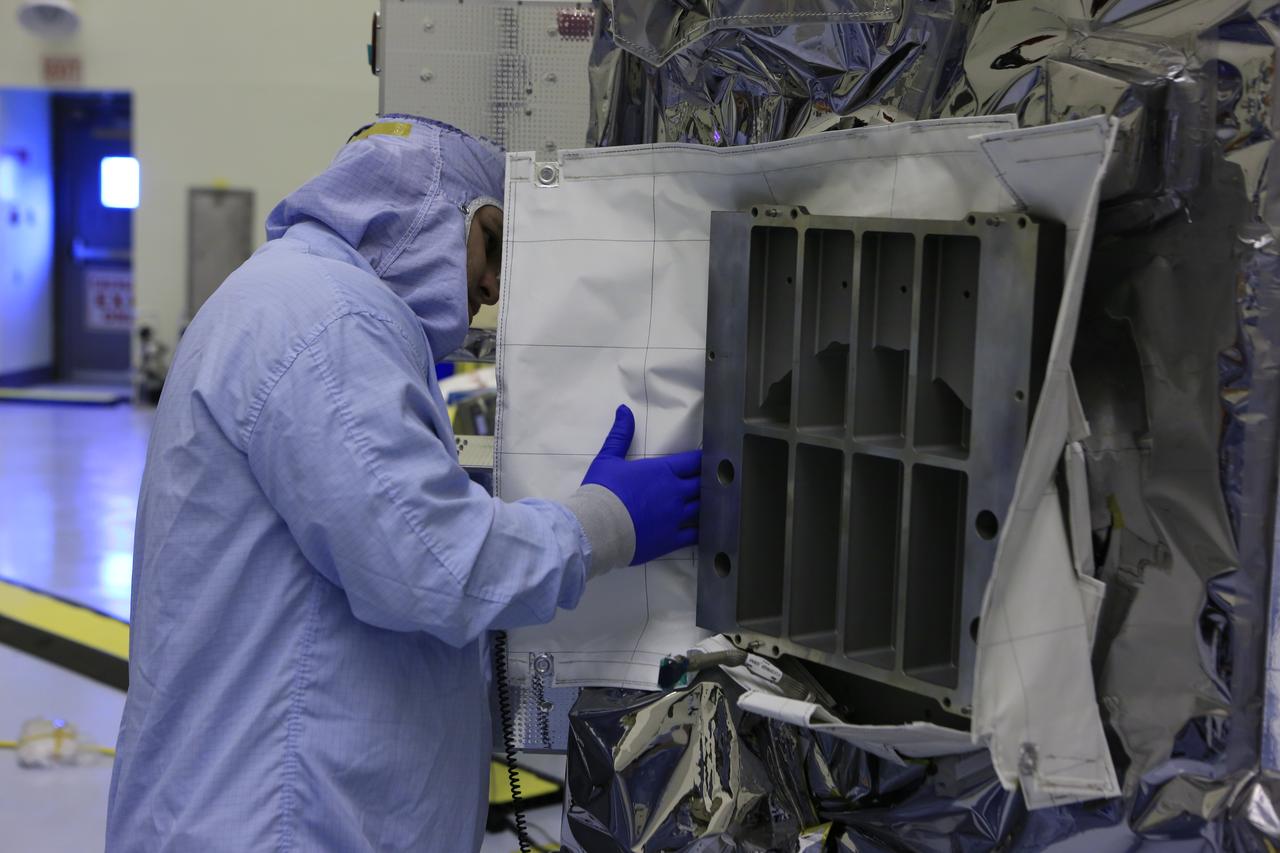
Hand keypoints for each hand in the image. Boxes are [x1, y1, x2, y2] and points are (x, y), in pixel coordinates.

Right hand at [581, 405, 700, 564]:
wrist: (596, 528)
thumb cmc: (602, 492)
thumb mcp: (608, 458)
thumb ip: (621, 434)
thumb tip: (623, 410)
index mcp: (663, 471)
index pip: (694, 460)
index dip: (704, 459)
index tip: (711, 458)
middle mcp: (675, 492)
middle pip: (703, 483)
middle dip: (710, 480)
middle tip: (716, 479)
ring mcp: (676, 517)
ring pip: (703, 508)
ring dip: (709, 503)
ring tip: (714, 502)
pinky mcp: (672, 539)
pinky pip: (696, 534)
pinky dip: (704, 530)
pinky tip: (708, 529)